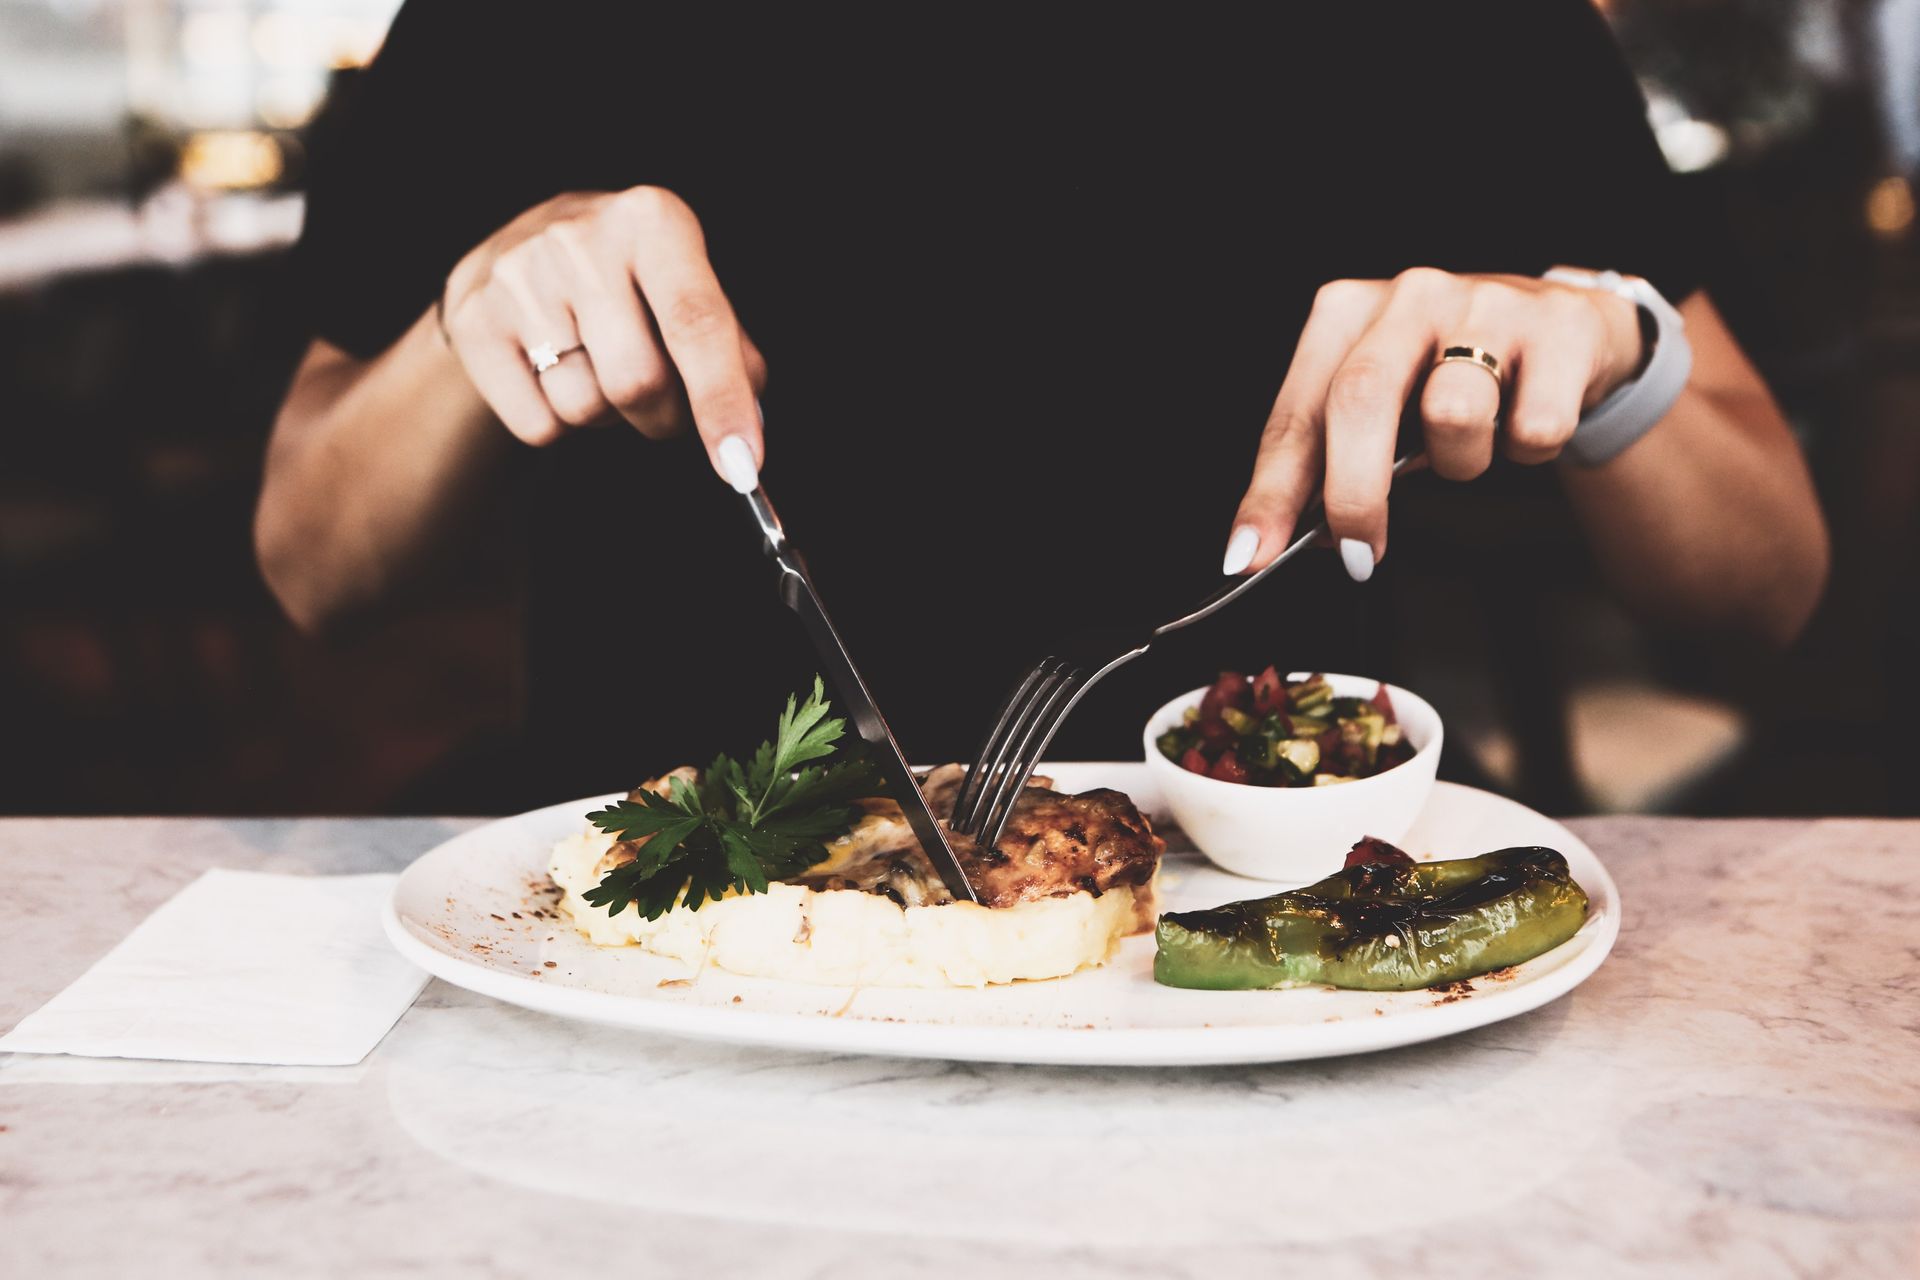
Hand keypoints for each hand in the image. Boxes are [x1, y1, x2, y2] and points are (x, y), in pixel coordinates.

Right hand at [440, 187, 768, 489]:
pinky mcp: (475, 320)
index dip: (723, 401)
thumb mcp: (686, 286)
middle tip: (662, 404)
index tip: (742, 465)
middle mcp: (581, 238)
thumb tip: (743, 428)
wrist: (517, 253)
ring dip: (607, 417)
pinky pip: (538, 425)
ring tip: (597, 368)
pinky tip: (554, 375)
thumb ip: (730, 350)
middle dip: (663, 416)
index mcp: (652, 218)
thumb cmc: (627, 280)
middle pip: (638, 381)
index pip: (696, 324)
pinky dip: (559, 424)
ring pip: (585, 409)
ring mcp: (519, 277)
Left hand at [1223, 267, 1644, 580]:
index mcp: (1347, 312)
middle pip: (1362, 399)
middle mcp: (1410, 296)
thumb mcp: (1384, 404)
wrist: (1570, 333)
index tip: (1251, 553)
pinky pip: (1533, 428)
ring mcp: (1486, 304)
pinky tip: (1524, 424)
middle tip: (1358, 554)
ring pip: (1452, 414)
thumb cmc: (1453, 375)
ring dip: (1460, 462)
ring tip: (1470, 448)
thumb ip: (1330, 459)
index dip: (1271, 491)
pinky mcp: (1558, 329)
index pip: (1296, 415)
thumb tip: (1279, 538)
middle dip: (1354, 494)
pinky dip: (1527, 452)